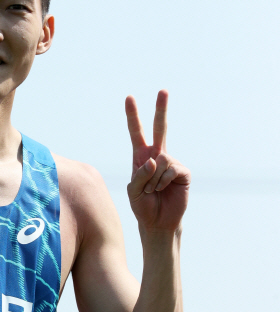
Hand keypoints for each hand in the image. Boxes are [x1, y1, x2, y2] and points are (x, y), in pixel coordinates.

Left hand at [125, 90, 190, 231]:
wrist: (158, 222)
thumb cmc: (142, 205)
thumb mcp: (133, 190)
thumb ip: (139, 174)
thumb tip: (154, 160)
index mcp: (141, 156)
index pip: (136, 131)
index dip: (132, 115)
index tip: (129, 97)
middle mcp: (157, 155)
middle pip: (159, 128)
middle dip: (161, 109)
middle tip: (163, 90)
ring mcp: (171, 162)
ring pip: (161, 159)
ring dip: (153, 178)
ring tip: (152, 190)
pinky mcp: (183, 172)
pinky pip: (170, 169)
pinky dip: (163, 181)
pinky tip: (163, 190)